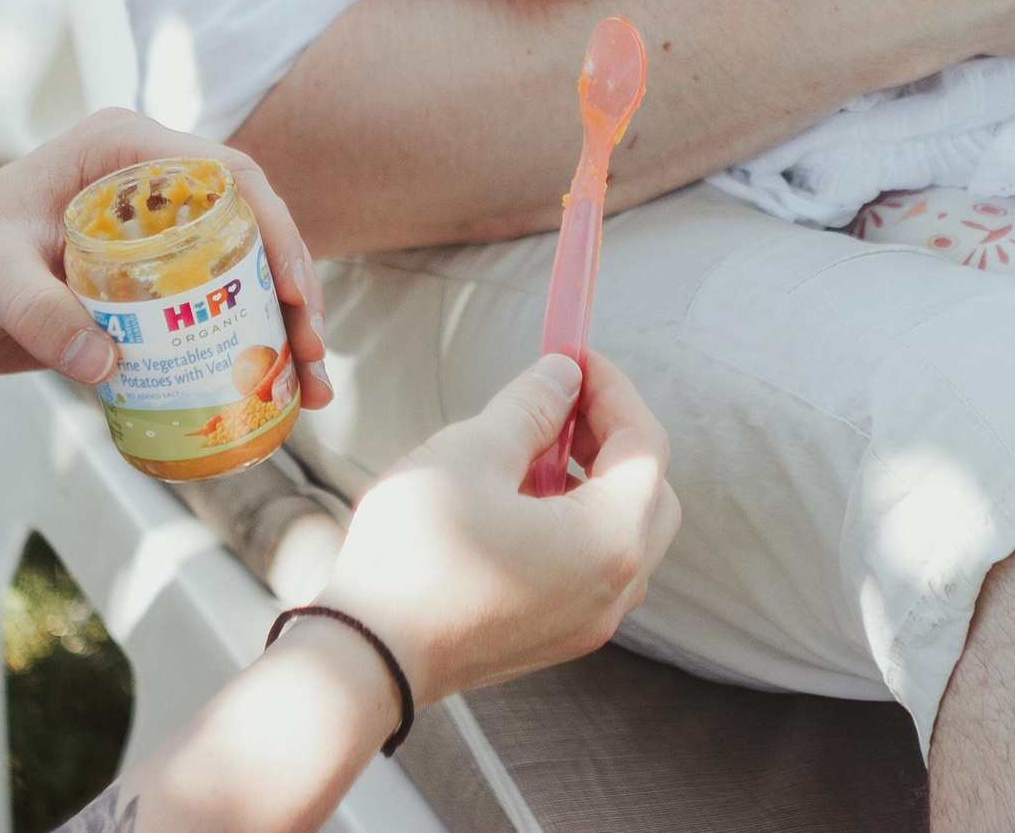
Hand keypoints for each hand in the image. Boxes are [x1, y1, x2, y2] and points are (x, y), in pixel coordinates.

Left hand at [0, 109, 332, 408]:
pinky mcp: (139, 292)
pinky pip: (206, 318)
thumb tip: (110, 365)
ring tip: (308, 394)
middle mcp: (150, 190)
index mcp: (123, 153)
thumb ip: (42, 313)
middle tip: (312, 356)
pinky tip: (266, 401)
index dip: (275, 230)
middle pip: (253, 232)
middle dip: (294, 294)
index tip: (291, 290)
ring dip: (281, 333)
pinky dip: (239, 356)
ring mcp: (150, 242)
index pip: (227, 176)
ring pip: (241, 279)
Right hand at [312, 351, 680, 703]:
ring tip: (530, 450)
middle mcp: (616, 588)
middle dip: (613, 436)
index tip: (574, 354)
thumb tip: (564, 376)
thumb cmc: (415, 553)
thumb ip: (531, 407)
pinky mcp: (557, 638)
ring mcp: (589, 622)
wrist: (365, 661)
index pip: (643, 443)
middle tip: (563, 402)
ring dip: (593, 481)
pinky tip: (516, 502)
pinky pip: (593, 568)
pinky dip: (574, 523)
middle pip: (649, 491)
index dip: (612, 389)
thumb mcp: (472, 453)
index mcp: (609, 539)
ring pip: (624, 532)